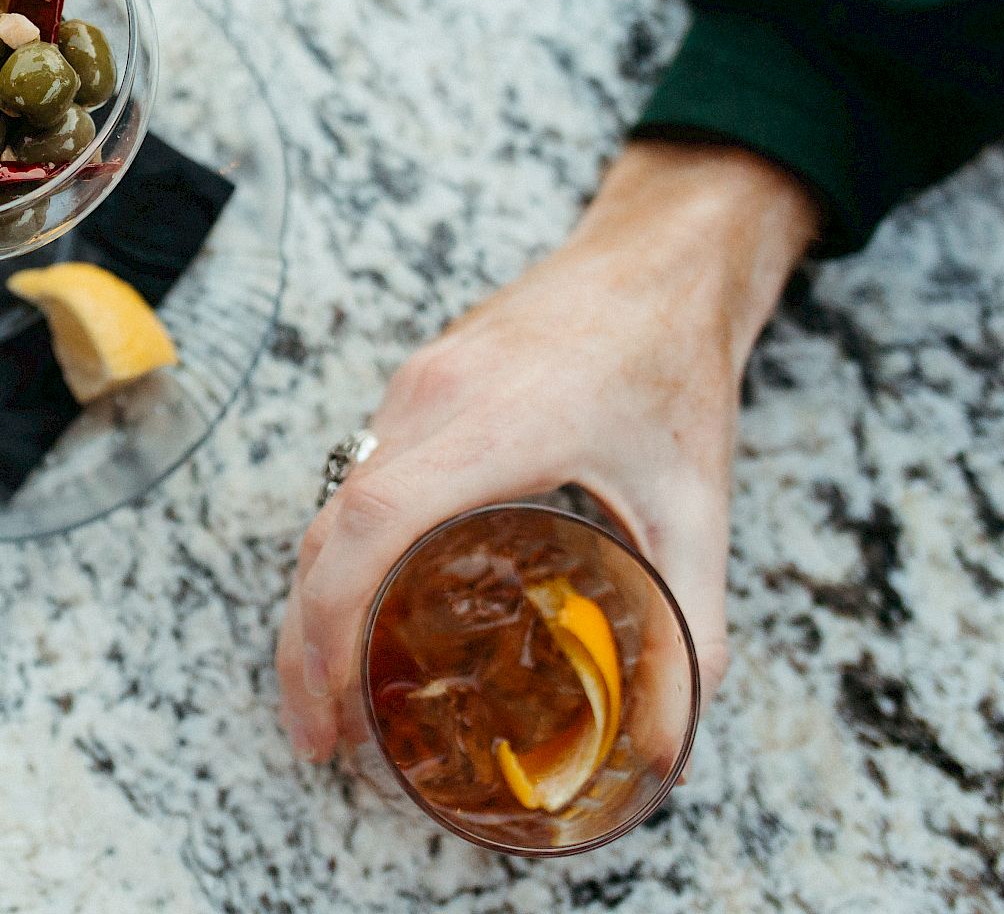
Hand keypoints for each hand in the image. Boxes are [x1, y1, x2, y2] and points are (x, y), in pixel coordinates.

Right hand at [276, 139, 818, 761]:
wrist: (658, 257)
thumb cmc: (672, 364)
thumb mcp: (698, 507)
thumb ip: (694, 632)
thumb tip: (672, 746)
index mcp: (493, 423)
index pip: (373, 525)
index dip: (333, 622)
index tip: (336, 707)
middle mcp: (430, 398)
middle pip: (328, 527)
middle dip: (304, 640)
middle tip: (319, 734)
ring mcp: (415, 382)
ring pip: (333, 500)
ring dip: (314, 593)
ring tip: (329, 687)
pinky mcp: (420, 377)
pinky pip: (358, 469)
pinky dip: (343, 545)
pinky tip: (367, 599)